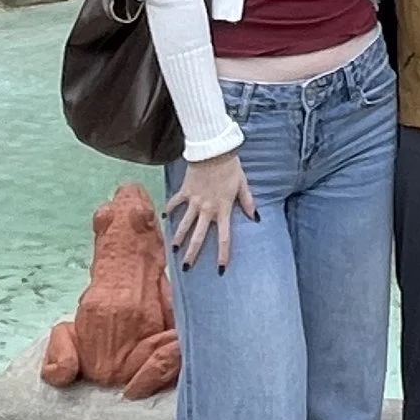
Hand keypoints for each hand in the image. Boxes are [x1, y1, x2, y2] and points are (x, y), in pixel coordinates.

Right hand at [167, 152, 256, 270]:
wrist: (212, 151)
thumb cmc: (231, 168)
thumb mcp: (242, 185)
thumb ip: (248, 202)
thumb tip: (256, 218)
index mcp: (223, 209)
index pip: (224, 237)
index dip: (222, 253)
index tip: (220, 268)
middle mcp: (207, 209)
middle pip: (198, 236)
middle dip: (192, 253)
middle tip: (185, 267)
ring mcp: (194, 201)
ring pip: (184, 224)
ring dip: (178, 237)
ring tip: (173, 250)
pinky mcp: (185, 191)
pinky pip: (175, 202)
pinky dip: (169, 209)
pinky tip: (164, 216)